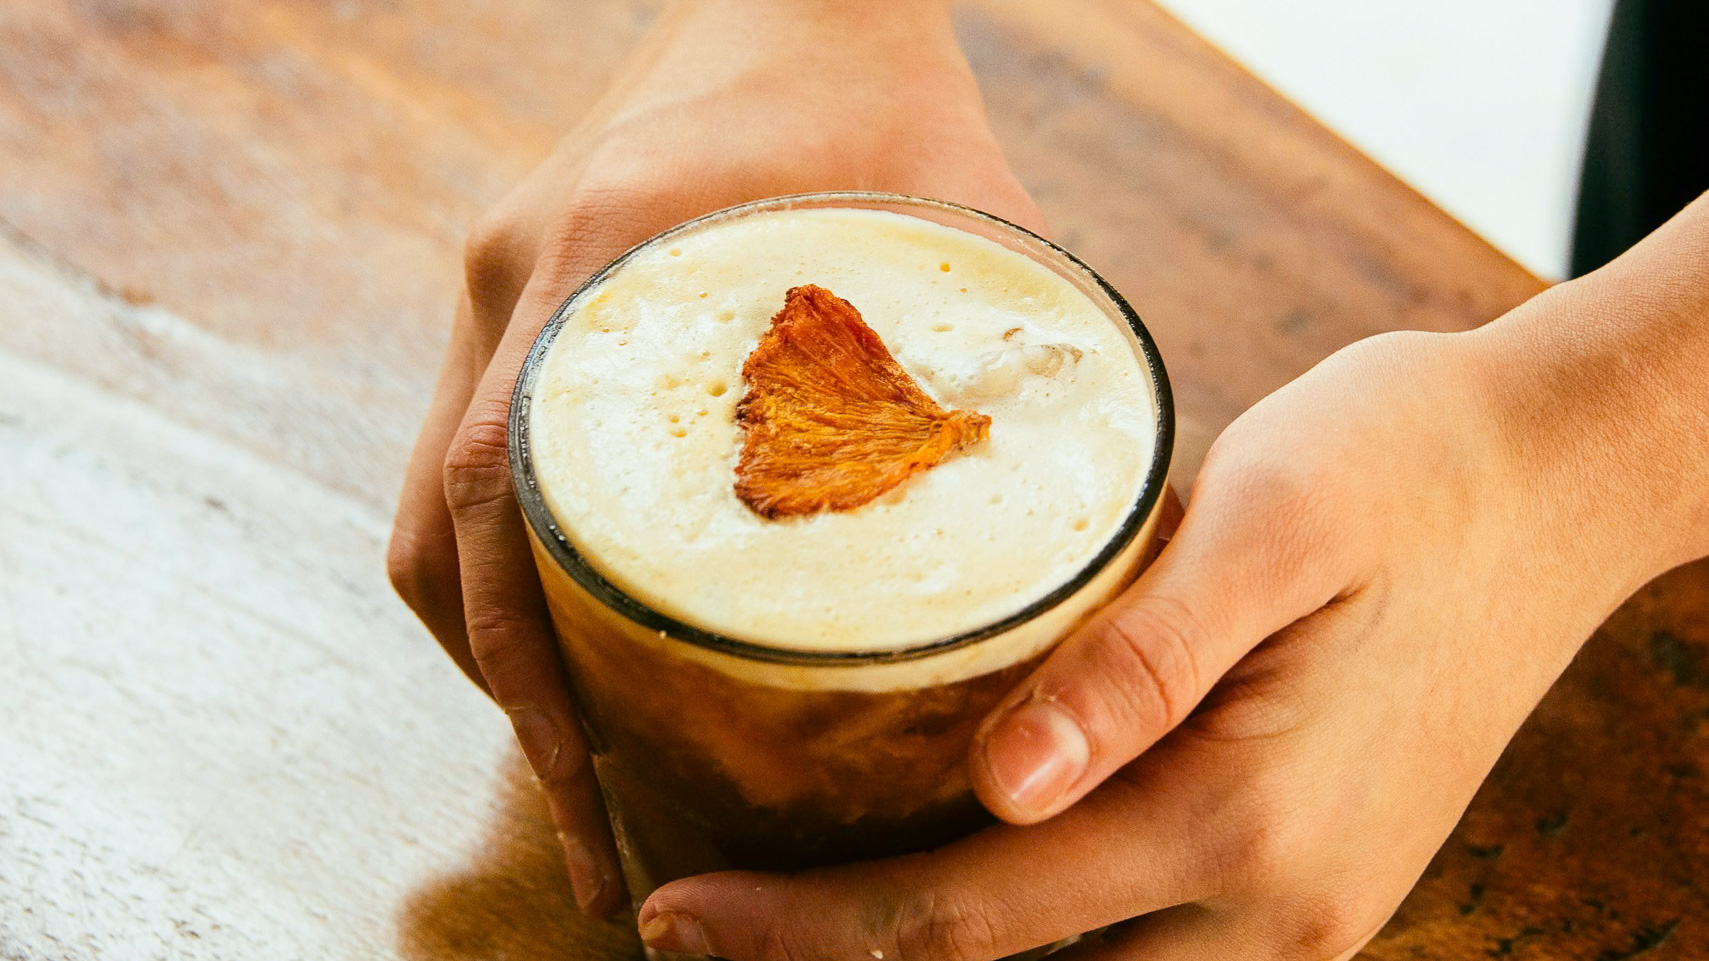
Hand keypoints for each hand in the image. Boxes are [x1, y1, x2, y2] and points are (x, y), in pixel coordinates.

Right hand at [385, 0, 1043, 915]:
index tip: (599, 790)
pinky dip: (512, 575)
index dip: (532, 668)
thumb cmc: (883, 91)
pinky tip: (588, 641)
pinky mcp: (517, 304)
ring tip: (589, 766)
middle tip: (606, 829)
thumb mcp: (961, 217)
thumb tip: (1088, 532)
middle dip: (511, 700)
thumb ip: (1004, 361)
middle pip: (441, 533)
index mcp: (608, 259)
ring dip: (498, 650)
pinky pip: (468, 466)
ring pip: (434, 514)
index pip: (509, 491)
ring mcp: (502, 292)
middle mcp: (521, 284)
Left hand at [635, 289, 1695, 959]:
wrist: (1550, 483)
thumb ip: (1141, 660)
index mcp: (1243, 820)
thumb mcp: (1273, 521)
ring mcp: (1300, 911)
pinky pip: (1138, 948)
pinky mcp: (1308, 882)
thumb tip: (1001, 784)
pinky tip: (958, 871)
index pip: (976, 917)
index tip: (680, 915)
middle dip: (849, 960)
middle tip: (705, 920)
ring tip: (805, 906)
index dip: (813, 930)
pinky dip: (1028, 935)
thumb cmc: (1403, 470)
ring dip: (939, 957)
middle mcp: (1273, 906)